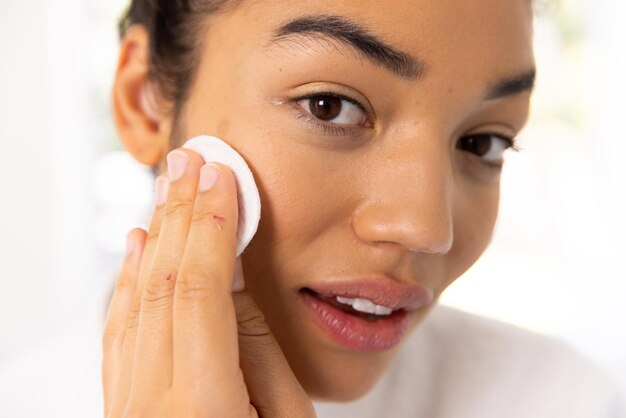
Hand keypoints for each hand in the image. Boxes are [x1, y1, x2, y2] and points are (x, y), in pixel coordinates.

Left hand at [102, 149, 315, 416]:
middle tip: (190, 161)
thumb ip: (260, 354)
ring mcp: (128, 406)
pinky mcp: (121, 405)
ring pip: (134, 298)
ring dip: (156, 234)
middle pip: (162, 283)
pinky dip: (127, 278)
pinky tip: (137, 244)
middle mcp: (152, 404)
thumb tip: (235, 282)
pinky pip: (118, 330)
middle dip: (180, 213)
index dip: (213, 225)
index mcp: (205, 407)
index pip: (201, 290)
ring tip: (168, 187)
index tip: (222, 177)